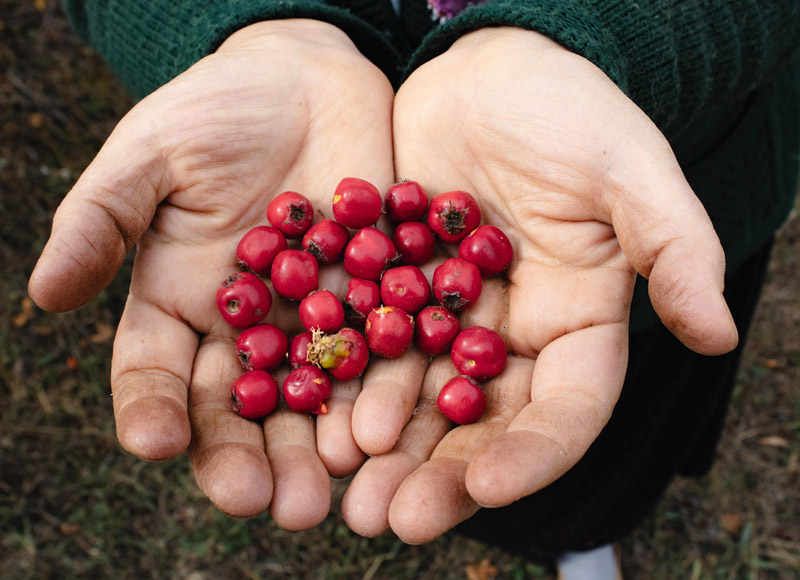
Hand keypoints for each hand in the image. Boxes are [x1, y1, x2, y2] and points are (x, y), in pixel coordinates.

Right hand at [28, 19, 395, 527]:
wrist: (305, 79)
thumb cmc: (214, 110)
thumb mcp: (149, 155)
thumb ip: (101, 220)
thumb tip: (45, 295)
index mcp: (182, 305)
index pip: (158, 374)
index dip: (155, 411)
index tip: (158, 444)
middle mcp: (248, 328)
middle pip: (244, 408)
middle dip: (253, 458)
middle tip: (268, 505)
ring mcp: (316, 318)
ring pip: (316, 395)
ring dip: (323, 444)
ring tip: (332, 486)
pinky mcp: (377, 296)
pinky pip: (384, 349)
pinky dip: (388, 387)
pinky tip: (392, 425)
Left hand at [342, 27, 737, 541]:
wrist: (489, 70)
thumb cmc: (568, 110)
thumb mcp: (629, 168)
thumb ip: (674, 245)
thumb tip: (717, 332)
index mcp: (578, 322)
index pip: (566, 408)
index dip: (533, 453)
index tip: (489, 489)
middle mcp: (514, 335)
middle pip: (483, 421)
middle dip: (443, 473)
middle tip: (394, 520)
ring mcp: (451, 317)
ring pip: (420, 398)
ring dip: (385, 448)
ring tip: (346, 489)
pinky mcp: (396, 290)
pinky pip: (371, 346)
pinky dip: (346, 385)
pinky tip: (314, 420)